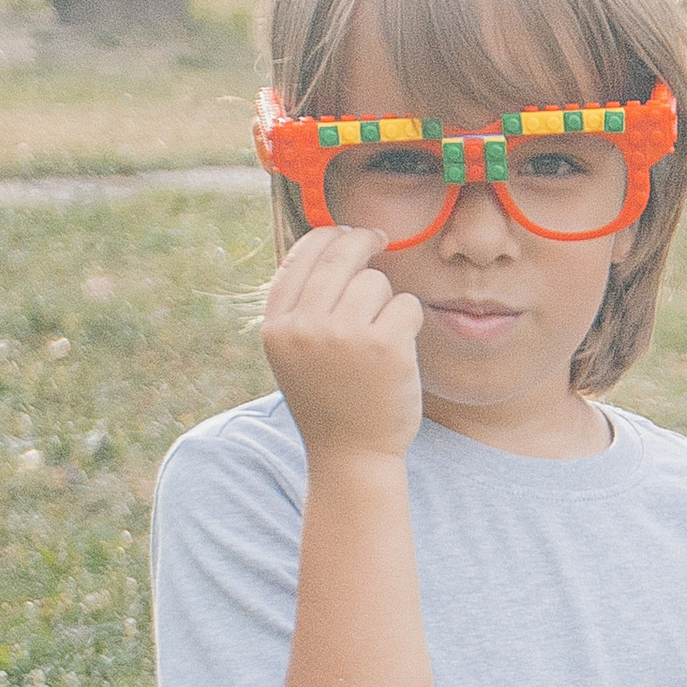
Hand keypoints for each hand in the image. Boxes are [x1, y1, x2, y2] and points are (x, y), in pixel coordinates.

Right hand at [261, 225, 424, 468]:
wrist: (352, 454)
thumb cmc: (329, 398)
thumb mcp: (295, 352)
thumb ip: (301, 304)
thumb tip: (330, 241)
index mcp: (277, 326)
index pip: (301, 256)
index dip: (328, 236)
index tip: (348, 232)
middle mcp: (306, 327)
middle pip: (340, 255)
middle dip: (363, 242)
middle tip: (378, 240)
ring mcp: (346, 336)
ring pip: (376, 281)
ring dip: (386, 301)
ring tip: (379, 336)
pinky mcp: (386, 346)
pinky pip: (407, 305)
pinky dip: (409, 322)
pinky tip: (399, 351)